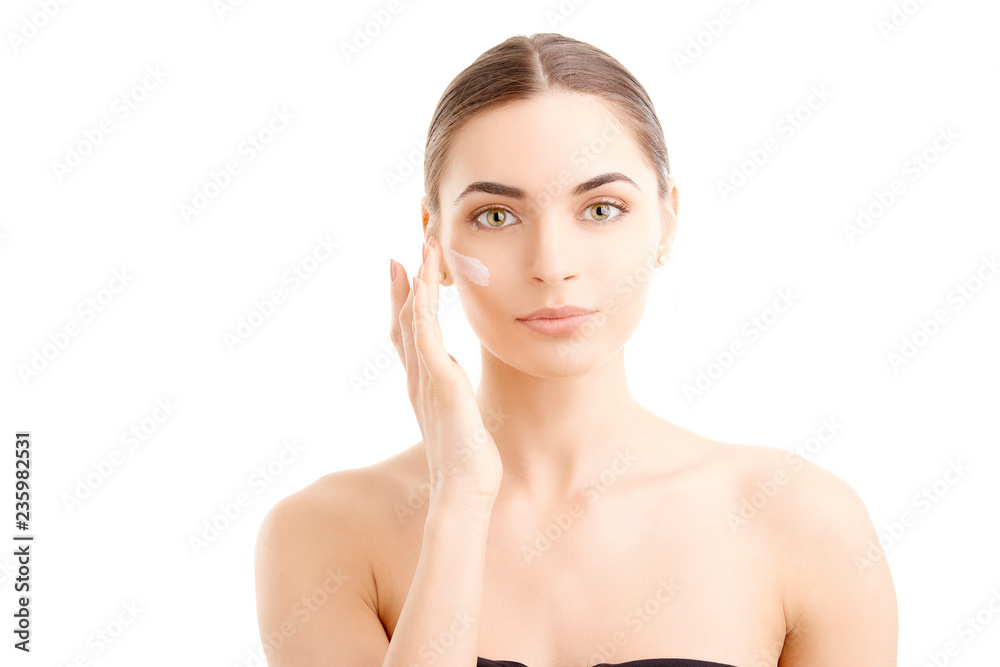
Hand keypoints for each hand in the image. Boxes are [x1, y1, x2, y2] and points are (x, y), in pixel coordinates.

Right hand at [389, 236, 502, 504]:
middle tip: (400, 258)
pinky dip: (423, 300)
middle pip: (404, 323)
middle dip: (403, 289)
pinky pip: (424, 330)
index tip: (407, 282)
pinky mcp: (436, 378)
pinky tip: (426, 277)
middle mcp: (418, 379)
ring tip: (416, 252)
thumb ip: (457, 402)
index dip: (407, 309)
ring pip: (413, 319)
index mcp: (425, 388)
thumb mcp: (464, 422)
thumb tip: (460, 387)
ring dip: (415, 283)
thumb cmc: (471, 465)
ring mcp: (424, 377)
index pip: (410, 340)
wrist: (466, 489)